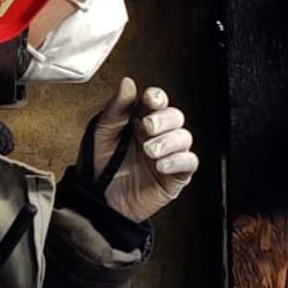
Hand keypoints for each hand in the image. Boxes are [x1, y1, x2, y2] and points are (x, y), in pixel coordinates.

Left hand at [85, 77, 197, 221]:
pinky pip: (189, 162)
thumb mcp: (101, 134)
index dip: (157, 97)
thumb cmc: (98, 168)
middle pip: (175, 116)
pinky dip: (178, 160)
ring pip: (184, 137)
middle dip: (164, 120)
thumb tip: (128, 83)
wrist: (98, 203)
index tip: (150, 100)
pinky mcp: (175, 176)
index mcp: (139, 121)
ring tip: (150, 151)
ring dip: (169, 141)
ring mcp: (168, 155)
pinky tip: (161, 165)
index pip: (157, 101)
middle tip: (148, 127)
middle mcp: (157, 135)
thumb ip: (116, 109)